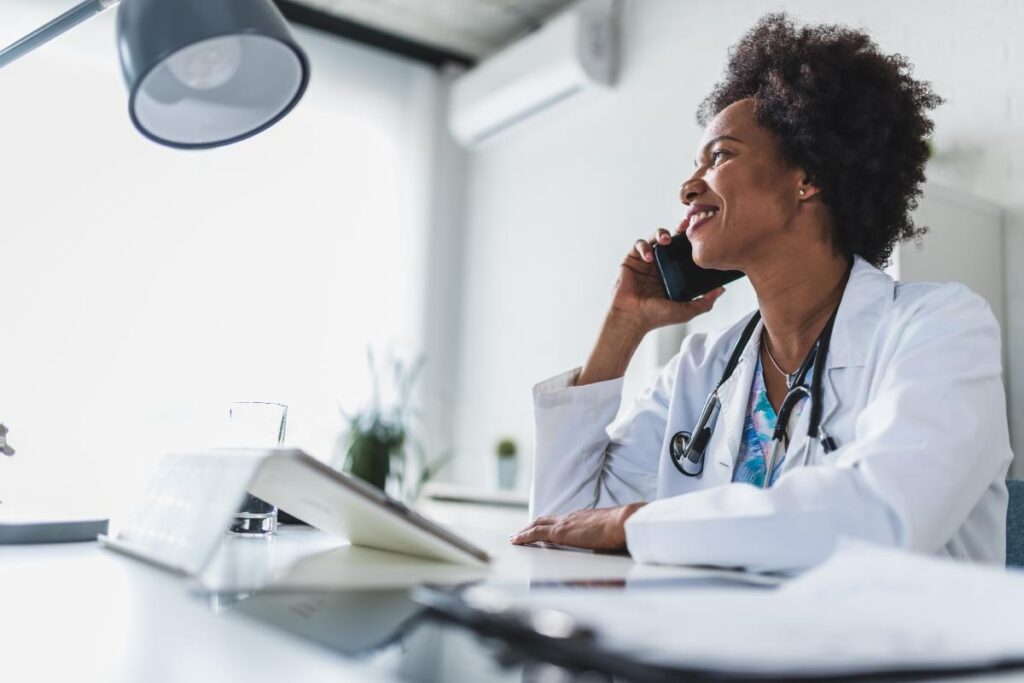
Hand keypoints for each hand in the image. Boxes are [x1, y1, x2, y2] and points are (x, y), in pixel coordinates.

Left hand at [510, 503, 645, 550]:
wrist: (623, 523)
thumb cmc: (622, 530)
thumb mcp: (609, 535)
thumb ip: (602, 541)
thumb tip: (603, 549)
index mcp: (582, 517)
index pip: (561, 519)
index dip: (549, 523)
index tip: (541, 527)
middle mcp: (571, 517)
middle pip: (545, 519)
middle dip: (532, 525)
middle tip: (521, 532)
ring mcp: (564, 523)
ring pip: (537, 525)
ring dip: (524, 531)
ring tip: (515, 538)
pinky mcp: (559, 532)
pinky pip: (535, 534)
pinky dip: (524, 536)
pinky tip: (516, 541)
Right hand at [610, 228, 724, 335]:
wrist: (632, 318)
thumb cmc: (656, 317)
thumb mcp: (686, 311)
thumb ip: (705, 302)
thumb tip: (722, 290)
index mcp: (675, 274)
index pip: (686, 252)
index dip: (692, 241)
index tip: (700, 233)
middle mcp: (662, 265)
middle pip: (673, 239)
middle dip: (679, 230)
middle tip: (685, 225)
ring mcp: (647, 261)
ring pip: (655, 237)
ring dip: (661, 233)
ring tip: (666, 240)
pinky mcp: (632, 260)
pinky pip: (639, 244)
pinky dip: (644, 246)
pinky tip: (649, 257)